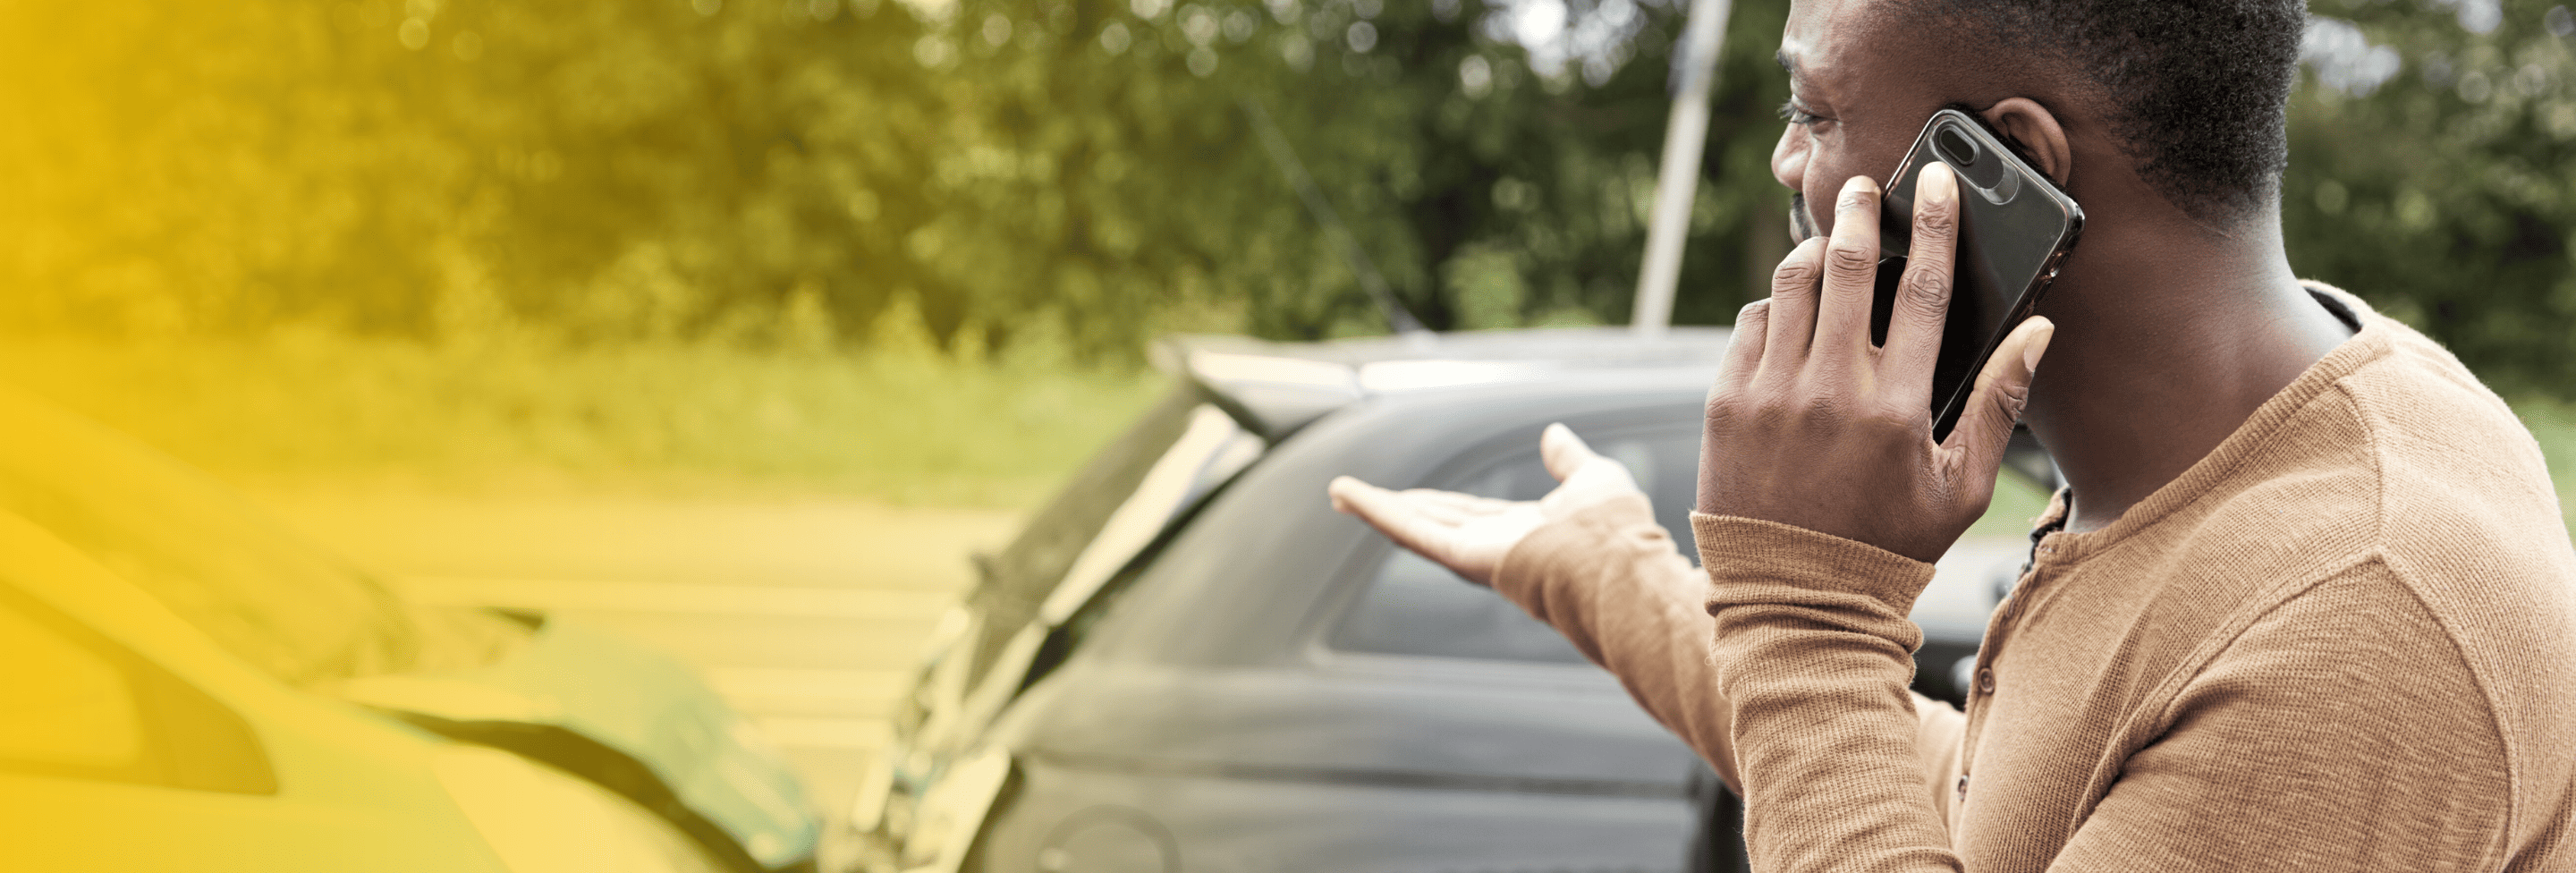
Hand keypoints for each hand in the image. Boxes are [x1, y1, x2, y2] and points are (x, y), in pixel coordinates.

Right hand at [1328, 423, 1641, 585]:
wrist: (1619, 564)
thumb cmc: (1617, 530)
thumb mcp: (1594, 478)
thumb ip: (1569, 460)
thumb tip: (1554, 433)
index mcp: (1524, 532)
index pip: (1470, 514)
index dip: (1438, 503)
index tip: (1411, 495)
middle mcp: (1495, 547)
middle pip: (1434, 521)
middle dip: (1395, 509)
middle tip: (1356, 497)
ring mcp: (1476, 554)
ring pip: (1416, 527)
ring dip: (1374, 509)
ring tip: (1339, 493)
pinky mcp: (1463, 557)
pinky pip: (1413, 532)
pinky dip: (1377, 513)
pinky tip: (1348, 496)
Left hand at [1700, 163, 2053, 562]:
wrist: (1794, 598)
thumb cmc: (1888, 545)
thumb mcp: (1960, 486)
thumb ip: (1999, 401)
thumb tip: (2038, 331)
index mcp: (1896, 406)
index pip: (1925, 289)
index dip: (1934, 224)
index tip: (1935, 182)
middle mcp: (1830, 388)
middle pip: (1849, 266)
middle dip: (1859, 213)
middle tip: (1863, 187)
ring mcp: (1770, 392)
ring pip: (1792, 286)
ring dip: (1812, 250)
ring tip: (1828, 238)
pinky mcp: (1724, 403)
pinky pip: (1750, 325)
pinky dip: (1773, 305)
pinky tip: (1790, 307)